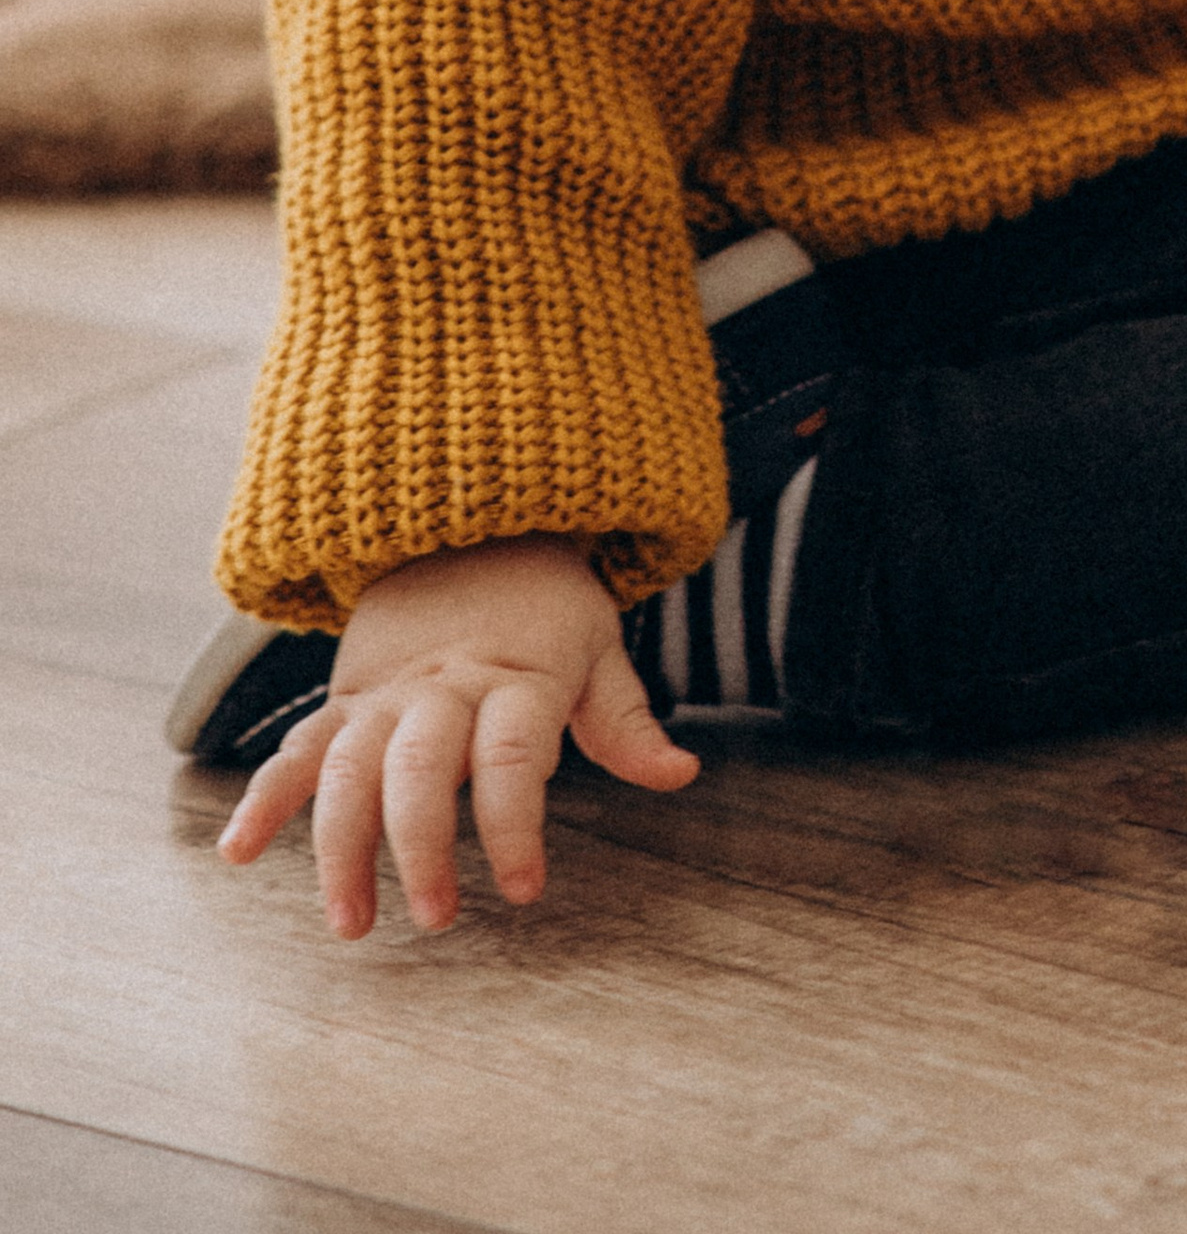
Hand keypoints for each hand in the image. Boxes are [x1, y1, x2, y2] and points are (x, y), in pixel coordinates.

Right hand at [216, 534, 696, 937]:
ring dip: (342, 846)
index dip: (519, 824)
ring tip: (349, 924)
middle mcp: (444, 688)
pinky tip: (237, 853)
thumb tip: (682, 773)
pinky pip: (299, 747)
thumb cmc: (546, 606)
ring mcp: (387, 695)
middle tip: (436, 920)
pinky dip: (265, 798)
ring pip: (351, 769)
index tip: (526, 891)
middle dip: (423, 846)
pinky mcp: (346, 701)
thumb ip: (626, 720)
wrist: (469, 528)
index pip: (515, 756)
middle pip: (423, 768)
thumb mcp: (597, 648)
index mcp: (515, 677)